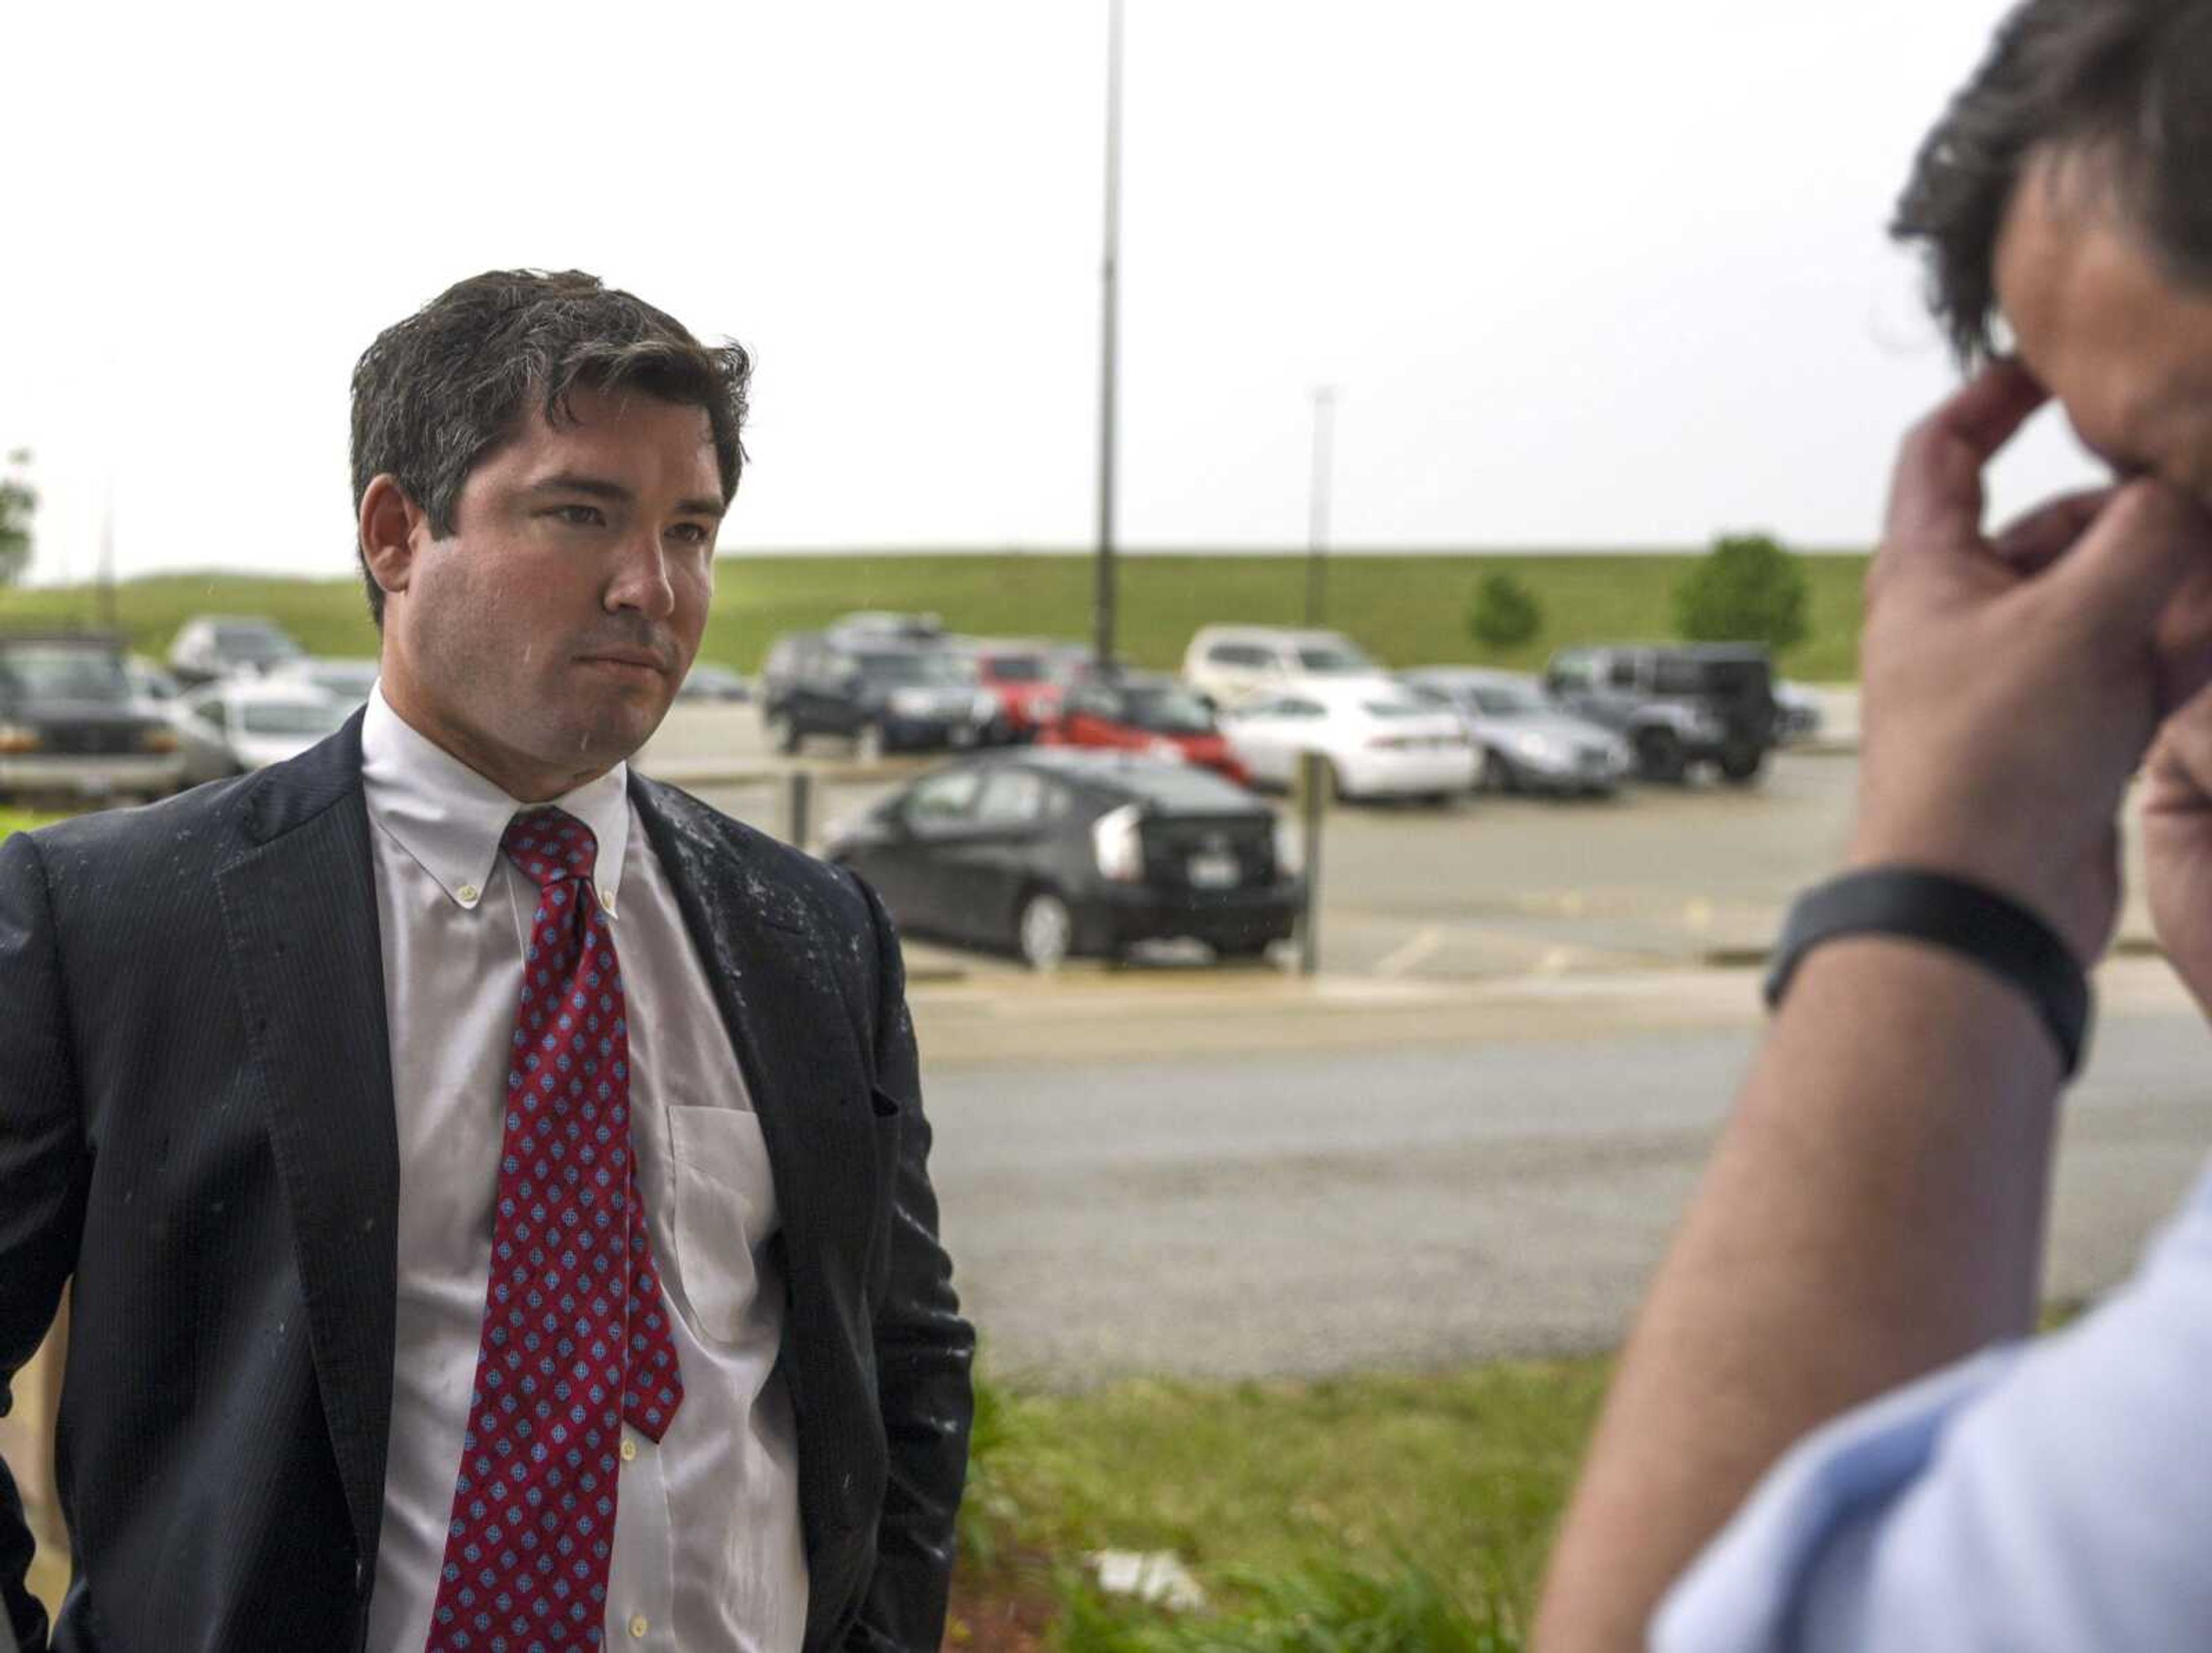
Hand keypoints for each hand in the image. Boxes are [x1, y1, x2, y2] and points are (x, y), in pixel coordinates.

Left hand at [1848, 362, 2211, 962]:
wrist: (1980, 901)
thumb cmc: (1992, 760)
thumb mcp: (2077, 619)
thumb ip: (2144, 536)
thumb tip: (2184, 480)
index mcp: (1926, 571)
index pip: (1943, 451)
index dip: (1994, 397)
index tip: (2059, 365)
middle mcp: (1959, 618)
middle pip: (2052, 529)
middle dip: (2132, 515)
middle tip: (2202, 506)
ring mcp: (2010, 677)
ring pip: (2102, 598)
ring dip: (2165, 585)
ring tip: (2209, 584)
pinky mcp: (2057, 735)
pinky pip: (2126, 666)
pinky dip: (2172, 650)